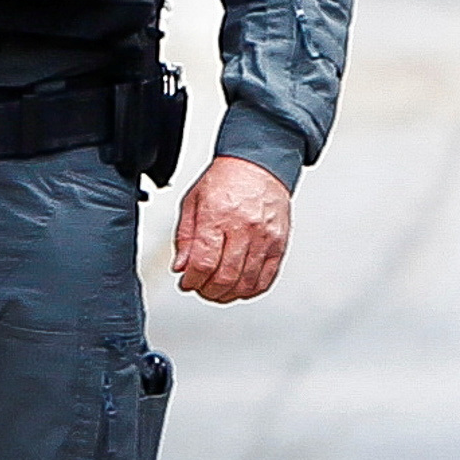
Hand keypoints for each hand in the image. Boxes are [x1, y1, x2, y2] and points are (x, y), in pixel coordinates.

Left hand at [171, 155, 292, 302]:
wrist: (258, 165)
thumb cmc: (226, 180)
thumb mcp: (193, 202)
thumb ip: (185, 237)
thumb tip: (181, 266)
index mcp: (218, 215)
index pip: (204, 262)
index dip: (192, 280)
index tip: (186, 282)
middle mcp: (244, 227)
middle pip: (225, 276)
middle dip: (207, 290)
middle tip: (200, 288)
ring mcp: (265, 237)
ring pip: (246, 282)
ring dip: (227, 294)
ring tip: (217, 291)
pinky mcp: (279, 244)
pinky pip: (266, 278)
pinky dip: (250, 290)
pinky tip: (239, 288)